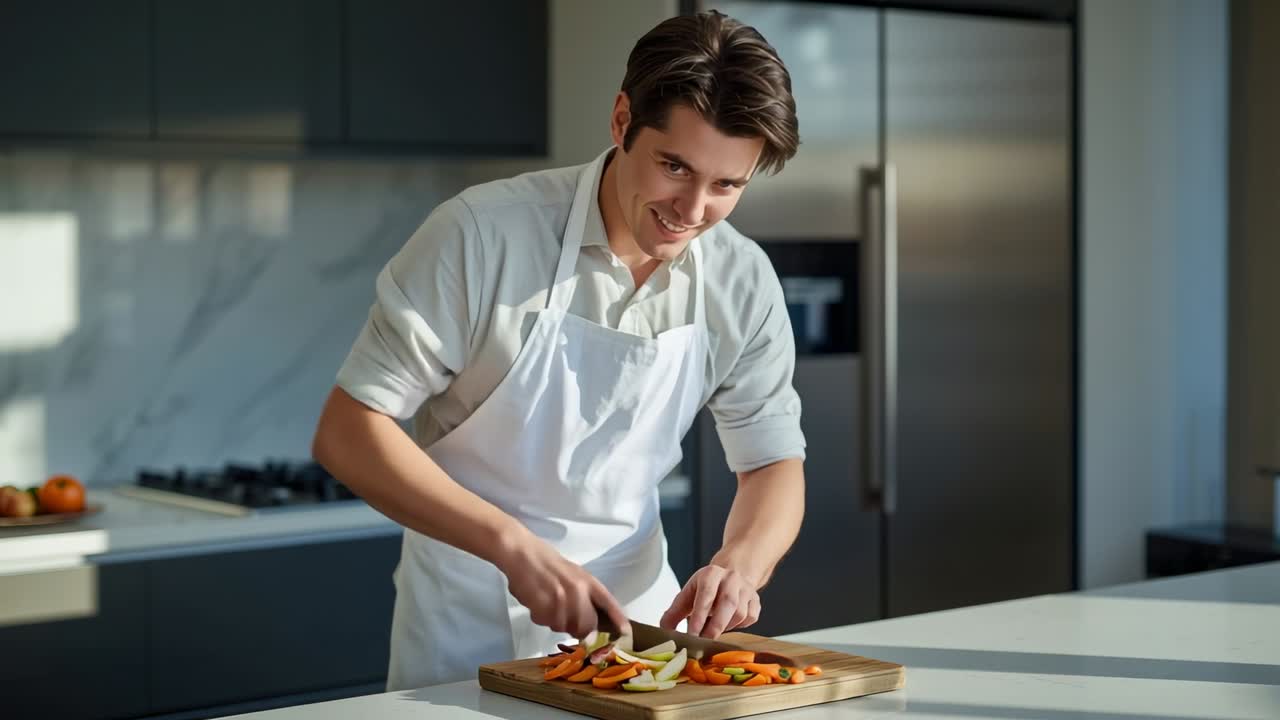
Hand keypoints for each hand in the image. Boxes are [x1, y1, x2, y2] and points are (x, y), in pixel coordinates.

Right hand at [499, 535, 630, 639]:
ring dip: (555, 621)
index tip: (625, 633)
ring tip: (547, 603)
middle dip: (578, 629)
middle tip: (566, 618)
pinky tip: (536, 602)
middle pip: (586, 626)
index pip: (608, 603)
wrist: (522, 553)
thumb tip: (590, 621)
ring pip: (563, 627)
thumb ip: (583, 594)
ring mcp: (561, 600)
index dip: (618, 619)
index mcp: (588, 581)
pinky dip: (540, 617)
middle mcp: (578, 591)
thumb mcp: (573, 574)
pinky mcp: (543, 606)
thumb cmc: (547, 562)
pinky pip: (545, 623)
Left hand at [659, 564, 759, 637]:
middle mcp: (731, 579)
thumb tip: (664, 632)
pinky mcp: (756, 600)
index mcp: (710, 574)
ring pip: (740, 613)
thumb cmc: (706, 589)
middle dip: (715, 626)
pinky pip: (751, 618)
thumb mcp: (688, 595)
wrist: (730, 575)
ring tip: (713, 629)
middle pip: (728, 604)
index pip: (705, 595)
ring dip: (726, 627)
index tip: (692, 635)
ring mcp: (746, 589)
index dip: (699, 616)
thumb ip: (674, 613)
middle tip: (704, 642)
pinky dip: (739, 626)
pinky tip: (729, 623)